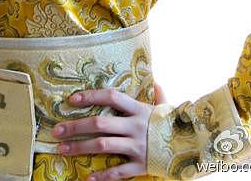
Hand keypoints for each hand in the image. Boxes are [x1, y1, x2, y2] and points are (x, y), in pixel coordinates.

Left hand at [52, 82, 166, 180]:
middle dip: (76, 126)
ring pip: (104, 146)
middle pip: (101, 123)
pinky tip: (87, 178)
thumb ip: (158, 94)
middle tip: (56, 130)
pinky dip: (103, 176)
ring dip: (80, 148)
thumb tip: (156, 80)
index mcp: (139, 109)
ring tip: (62, 149)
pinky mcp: (141, 165)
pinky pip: (118, 172)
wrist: (194, 147)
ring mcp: (137, 147)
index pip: (112, 97)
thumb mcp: (166, 107)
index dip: (92, 96)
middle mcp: (136, 127)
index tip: (72, 99)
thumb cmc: (175, 125)